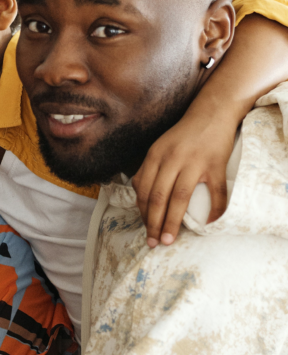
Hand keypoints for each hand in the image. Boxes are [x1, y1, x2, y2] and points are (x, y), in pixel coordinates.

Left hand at [132, 110, 235, 247]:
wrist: (212, 112)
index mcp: (155, 155)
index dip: (142, 212)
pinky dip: (214, 210)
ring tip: (169, 238)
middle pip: (158, 197)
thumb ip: (149, 168)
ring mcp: (194, 162)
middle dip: (153, 223)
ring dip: (172, 221)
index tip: (144, 229)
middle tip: (153, 241)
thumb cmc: (183, 134)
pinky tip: (208, 223)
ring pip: (179, 198)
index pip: (143, 189)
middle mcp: (172, 159)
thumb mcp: (159, 147)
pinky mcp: (216, 164)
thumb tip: (139, 195)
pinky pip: (216, 192)